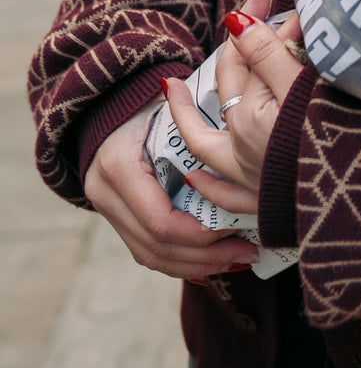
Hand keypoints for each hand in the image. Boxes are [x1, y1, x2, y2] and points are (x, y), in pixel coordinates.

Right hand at [85, 96, 258, 280]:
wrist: (106, 109)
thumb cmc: (146, 103)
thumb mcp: (166, 105)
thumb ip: (191, 118)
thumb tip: (233, 129)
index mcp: (119, 166)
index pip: (161, 221)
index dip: (200, 236)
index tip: (237, 230)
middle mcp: (106, 194)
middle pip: (156, 246)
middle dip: (205, 257)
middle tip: (248, 253)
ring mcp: (107, 210)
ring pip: (151, 256)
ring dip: (196, 265)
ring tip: (237, 260)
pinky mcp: (116, 219)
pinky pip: (147, 251)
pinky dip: (180, 262)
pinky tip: (212, 264)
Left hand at [167, 0, 304, 218]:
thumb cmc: (339, 141)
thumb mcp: (303, 88)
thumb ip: (268, 54)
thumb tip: (235, 20)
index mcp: (250, 117)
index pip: (248, 56)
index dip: (257, 22)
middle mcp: (241, 150)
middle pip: (231, 89)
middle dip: (239, 50)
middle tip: (248, 17)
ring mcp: (251, 181)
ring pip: (206, 146)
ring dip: (190, 119)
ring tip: (174, 95)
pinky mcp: (266, 207)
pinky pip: (225, 198)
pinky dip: (209, 186)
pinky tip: (196, 180)